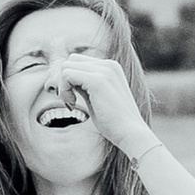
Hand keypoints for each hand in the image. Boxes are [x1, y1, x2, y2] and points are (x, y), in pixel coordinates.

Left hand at [42, 48, 157, 160]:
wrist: (131, 133)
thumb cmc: (114, 122)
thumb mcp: (96, 98)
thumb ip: (84, 86)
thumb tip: (66, 80)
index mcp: (111, 67)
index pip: (78, 62)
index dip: (69, 80)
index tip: (73, 99)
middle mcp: (108, 65)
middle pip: (70, 61)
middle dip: (64, 81)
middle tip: (70, 101)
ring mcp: (103, 70)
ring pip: (66, 67)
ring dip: (63, 86)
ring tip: (72, 103)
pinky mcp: (97, 80)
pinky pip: (66, 75)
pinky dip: (64, 90)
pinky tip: (73, 104)